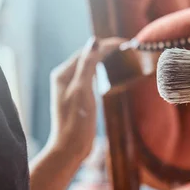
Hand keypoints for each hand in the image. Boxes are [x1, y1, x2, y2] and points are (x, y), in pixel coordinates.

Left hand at [46, 37, 121, 158]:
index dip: (105, 45)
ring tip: (119, 53)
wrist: (70, 148)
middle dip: (105, 50)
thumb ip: (87, 65)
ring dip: (103, 58)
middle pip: (87, 57)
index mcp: (63, 74)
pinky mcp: (77, 97)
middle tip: (125, 46)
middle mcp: (64, 78)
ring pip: (88, 66)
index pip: (87, 52)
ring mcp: (70, 88)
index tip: (124, 42)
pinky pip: (89, 77)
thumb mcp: (82, 90)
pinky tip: (106, 71)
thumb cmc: (76, 121)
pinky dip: (100, 70)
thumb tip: (94, 42)